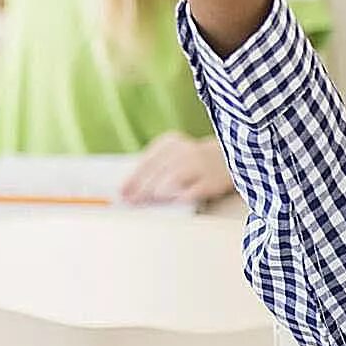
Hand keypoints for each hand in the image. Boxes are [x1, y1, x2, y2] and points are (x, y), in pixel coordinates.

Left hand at [119, 134, 234, 204]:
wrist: (225, 159)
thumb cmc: (189, 161)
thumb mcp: (170, 156)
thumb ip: (151, 170)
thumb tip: (128, 190)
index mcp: (169, 143)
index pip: (147, 161)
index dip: (133, 178)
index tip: (121, 192)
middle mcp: (184, 151)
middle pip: (157, 171)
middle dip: (141, 188)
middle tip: (131, 201)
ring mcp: (199, 164)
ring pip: (173, 179)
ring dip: (157, 191)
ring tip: (147, 202)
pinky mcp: (211, 180)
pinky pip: (192, 190)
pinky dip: (180, 196)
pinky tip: (172, 202)